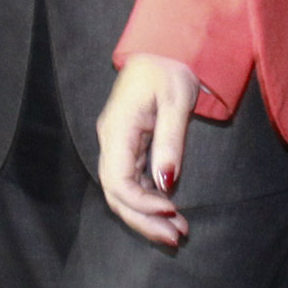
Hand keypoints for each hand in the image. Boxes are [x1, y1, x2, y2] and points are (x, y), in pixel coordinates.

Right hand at [97, 56, 200, 247]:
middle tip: (176, 238)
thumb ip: (170, 141)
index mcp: (117, 129)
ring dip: (146, 216)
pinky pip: (131, 184)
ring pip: (122, 193)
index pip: (117, 180)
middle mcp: (111, 142)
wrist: (163, 50)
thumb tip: (166, 182)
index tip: (172, 210)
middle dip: (144, 220)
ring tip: (176, 233)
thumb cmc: (170, 70)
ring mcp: (117, 146)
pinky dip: (148, 203)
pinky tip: (168, 214)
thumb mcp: (176, 101)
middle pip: (117, 194)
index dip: (141, 204)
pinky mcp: (128, 149)